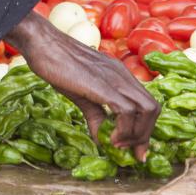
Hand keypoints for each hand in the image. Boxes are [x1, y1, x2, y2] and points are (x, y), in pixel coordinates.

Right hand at [5, 10, 159, 160]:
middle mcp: (123, 75)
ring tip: (117, 145)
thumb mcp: (81, 93)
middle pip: (153, 109)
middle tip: (130, 152)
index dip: (145, 129)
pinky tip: (108, 139)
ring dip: (136, 135)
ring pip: (147, 110)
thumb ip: (96, 115)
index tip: (135, 150)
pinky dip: (123, 131)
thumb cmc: (56, 63)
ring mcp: (115, 78)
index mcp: (120, 75)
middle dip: (145, 136)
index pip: (147, 103)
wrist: (42, 42)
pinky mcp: (102, 85)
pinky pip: (126, 111)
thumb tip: (104, 139)